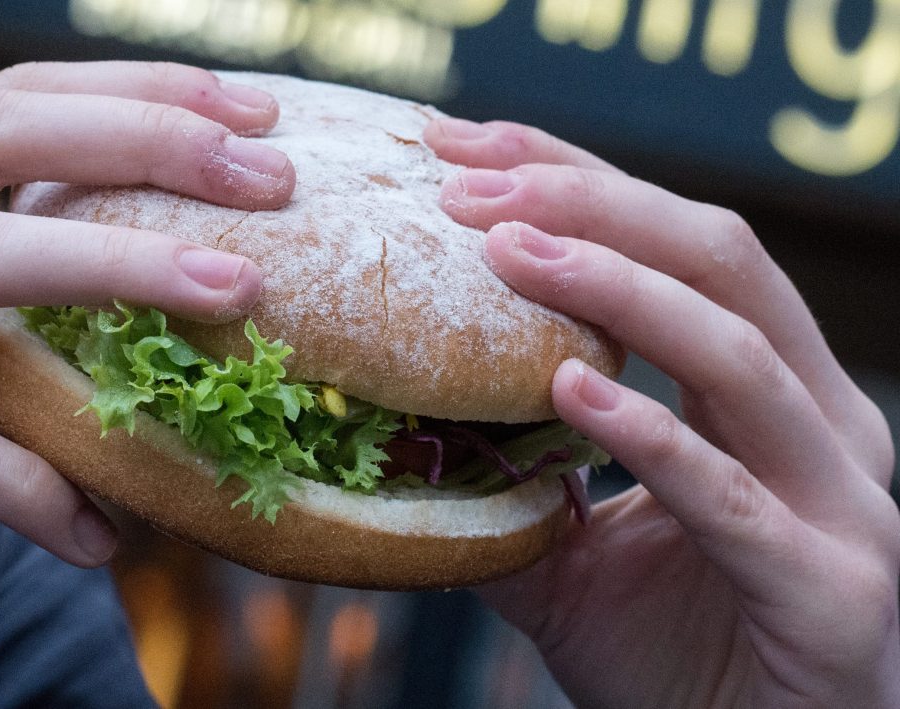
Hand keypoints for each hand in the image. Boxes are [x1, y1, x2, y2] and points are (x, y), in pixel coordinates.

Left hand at [426, 117, 898, 706]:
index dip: (582, 185)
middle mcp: (821, 423)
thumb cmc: (682, 658)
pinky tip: (570, 389)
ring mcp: (839, 502)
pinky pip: (734, 495)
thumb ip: (513, 485)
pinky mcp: (829, 588)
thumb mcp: (577, 556)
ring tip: (507, 252)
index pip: (681, 247)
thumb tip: (407, 435)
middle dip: (595, 205)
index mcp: (769, 394)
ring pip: (739, 352)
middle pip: (720, 263)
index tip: (470, 152)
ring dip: (617, 288)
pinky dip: (651, 434)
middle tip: (471, 182)